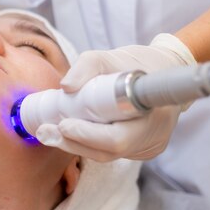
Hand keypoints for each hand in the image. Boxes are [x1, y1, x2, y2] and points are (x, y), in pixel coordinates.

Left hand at [35, 34, 195, 160]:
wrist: (166, 71)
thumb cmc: (138, 63)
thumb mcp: (111, 55)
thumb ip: (87, 66)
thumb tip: (65, 86)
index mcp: (152, 113)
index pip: (118, 138)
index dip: (88, 135)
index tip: (64, 124)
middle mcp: (153, 136)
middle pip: (107, 151)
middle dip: (72, 142)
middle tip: (44, 131)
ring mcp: (148, 146)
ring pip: (107, 154)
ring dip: (76, 144)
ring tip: (49, 132)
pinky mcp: (141, 149)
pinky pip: (110, 151)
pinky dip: (88, 143)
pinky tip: (69, 134)